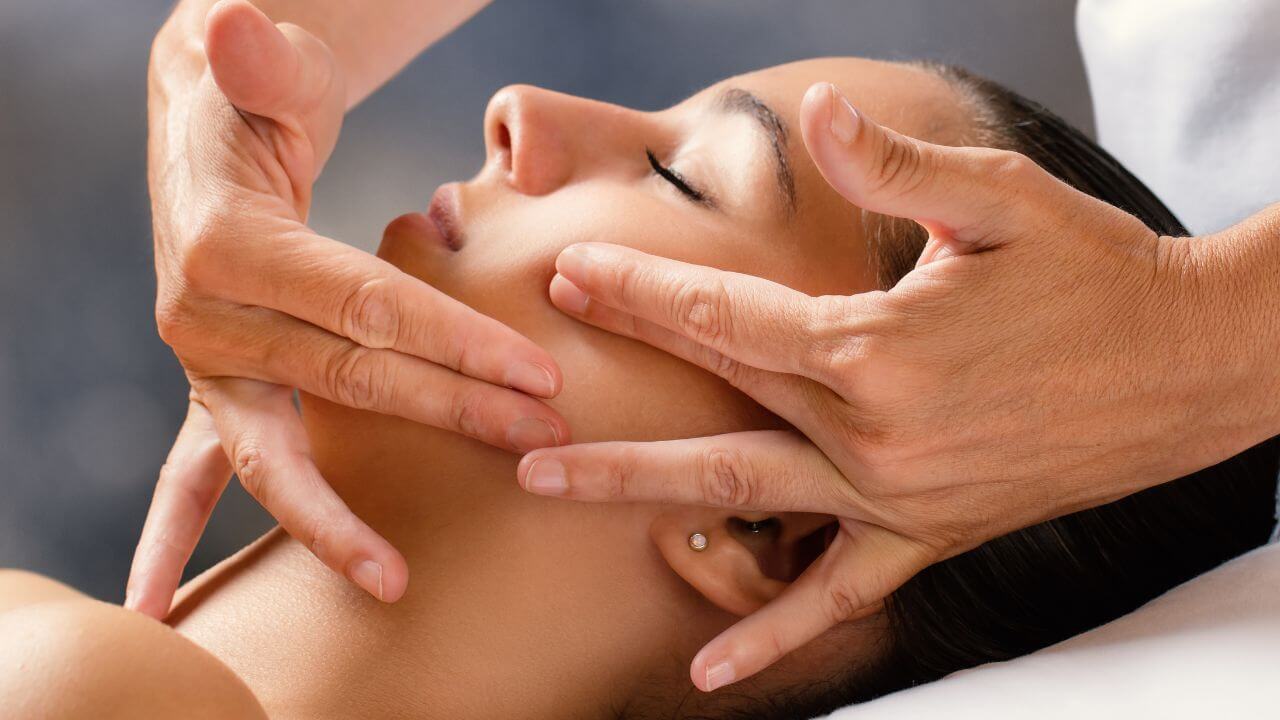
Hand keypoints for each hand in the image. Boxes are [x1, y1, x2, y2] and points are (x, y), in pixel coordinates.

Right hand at [126, 1, 569, 615]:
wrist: (208, 135)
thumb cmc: (257, 96)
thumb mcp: (263, 70)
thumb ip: (259, 59)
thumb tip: (234, 29)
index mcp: (229, 246)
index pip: (362, 307)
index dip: (449, 341)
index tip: (535, 374)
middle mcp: (206, 318)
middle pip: (349, 382)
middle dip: (450, 413)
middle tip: (542, 440)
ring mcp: (208, 367)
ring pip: (287, 451)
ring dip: (347, 513)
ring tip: (397, 578)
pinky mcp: (221, 391)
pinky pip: (209, 475)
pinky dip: (200, 534)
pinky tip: (184, 598)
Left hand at [517, 83, 1268, 688]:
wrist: (1186, 368)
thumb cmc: (1095, 275)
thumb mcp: (999, 201)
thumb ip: (893, 165)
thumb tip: (818, 108)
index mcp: (875, 346)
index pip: (726, 314)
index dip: (640, 288)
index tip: (572, 271)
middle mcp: (872, 432)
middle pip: (713, 399)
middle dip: (616, 377)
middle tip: (525, 379)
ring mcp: (894, 496)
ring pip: (741, 496)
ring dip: (639, 489)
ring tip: (548, 485)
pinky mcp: (927, 536)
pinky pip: (836, 595)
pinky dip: (772, 634)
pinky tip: (711, 671)